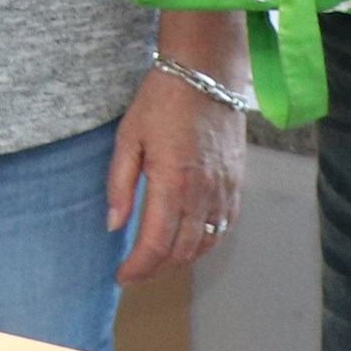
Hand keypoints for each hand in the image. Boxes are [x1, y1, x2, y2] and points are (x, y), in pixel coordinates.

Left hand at [109, 54, 247, 282]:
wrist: (206, 73)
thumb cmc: (162, 100)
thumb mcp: (128, 137)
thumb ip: (120, 184)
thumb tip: (114, 225)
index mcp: (172, 182)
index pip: (157, 244)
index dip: (139, 268)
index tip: (121, 276)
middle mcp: (203, 192)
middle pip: (182, 252)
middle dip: (156, 270)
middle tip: (135, 272)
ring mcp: (224, 189)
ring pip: (205, 243)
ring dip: (181, 260)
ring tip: (157, 262)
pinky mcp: (237, 183)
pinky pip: (224, 226)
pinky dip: (205, 242)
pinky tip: (189, 242)